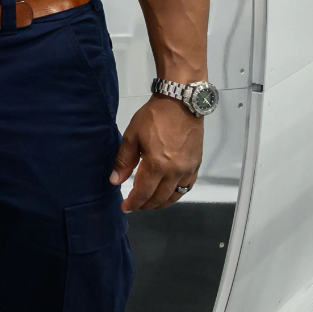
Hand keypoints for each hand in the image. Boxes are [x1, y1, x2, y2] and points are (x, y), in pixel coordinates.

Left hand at [111, 95, 203, 209]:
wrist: (182, 104)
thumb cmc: (154, 117)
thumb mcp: (132, 136)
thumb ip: (124, 161)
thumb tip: (115, 181)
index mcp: (157, 165)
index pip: (144, 192)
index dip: (133, 202)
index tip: (125, 207)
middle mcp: (175, 172)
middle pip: (160, 198)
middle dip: (146, 205)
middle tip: (135, 205)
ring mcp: (188, 170)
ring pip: (175, 196)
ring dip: (161, 203)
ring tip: (150, 202)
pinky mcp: (196, 165)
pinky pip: (187, 187)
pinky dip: (177, 194)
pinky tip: (168, 193)